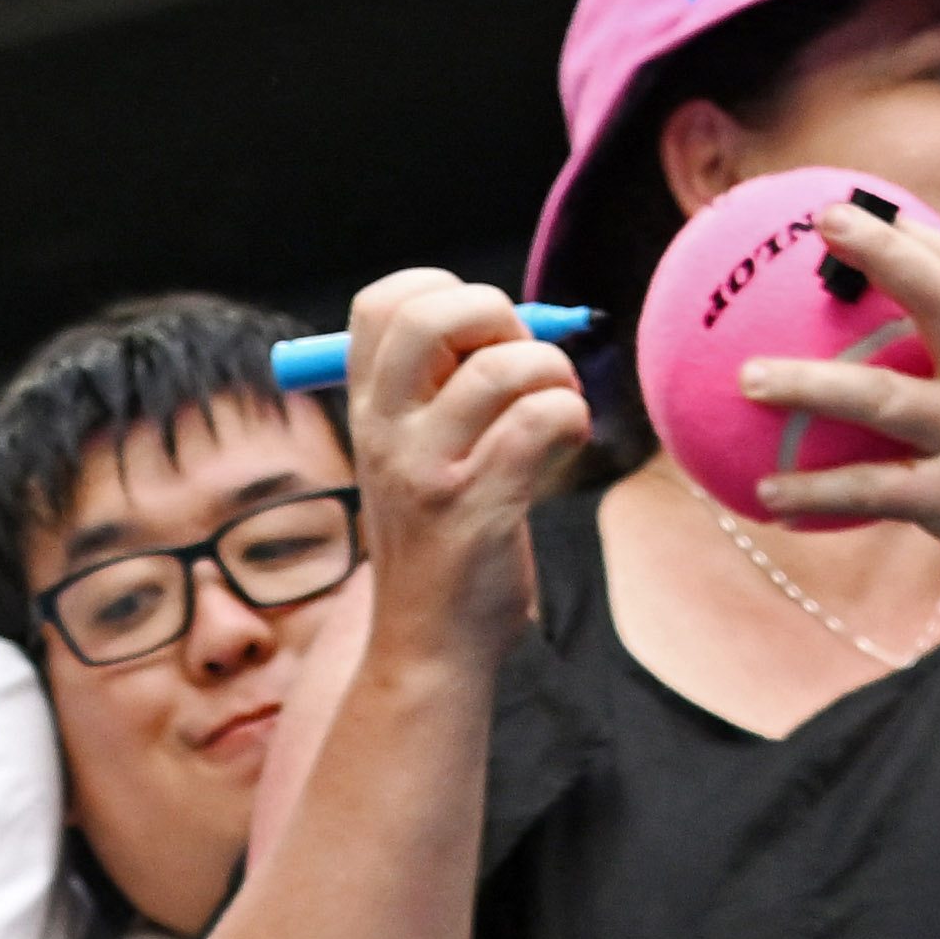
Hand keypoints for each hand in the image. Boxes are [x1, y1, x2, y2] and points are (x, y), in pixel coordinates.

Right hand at [339, 270, 596, 647]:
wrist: (428, 647)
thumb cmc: (438, 543)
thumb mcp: (412, 459)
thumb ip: (443, 392)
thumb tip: (515, 326)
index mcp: (367, 410)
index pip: (384, 301)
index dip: (445, 291)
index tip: (479, 339)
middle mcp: (386, 432)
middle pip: (433, 314)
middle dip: (500, 316)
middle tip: (524, 363)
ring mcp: (428, 470)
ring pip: (503, 367)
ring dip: (553, 372)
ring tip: (558, 405)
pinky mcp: (479, 507)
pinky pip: (540, 420)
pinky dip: (572, 415)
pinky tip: (569, 439)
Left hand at [732, 192, 939, 643]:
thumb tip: (905, 368)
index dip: (920, 236)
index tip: (863, 205)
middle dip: (885, 252)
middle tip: (824, 222)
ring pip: (885, 398)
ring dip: (810, 384)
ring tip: (746, 379)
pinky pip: (875, 490)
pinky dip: (816, 492)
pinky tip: (766, 492)